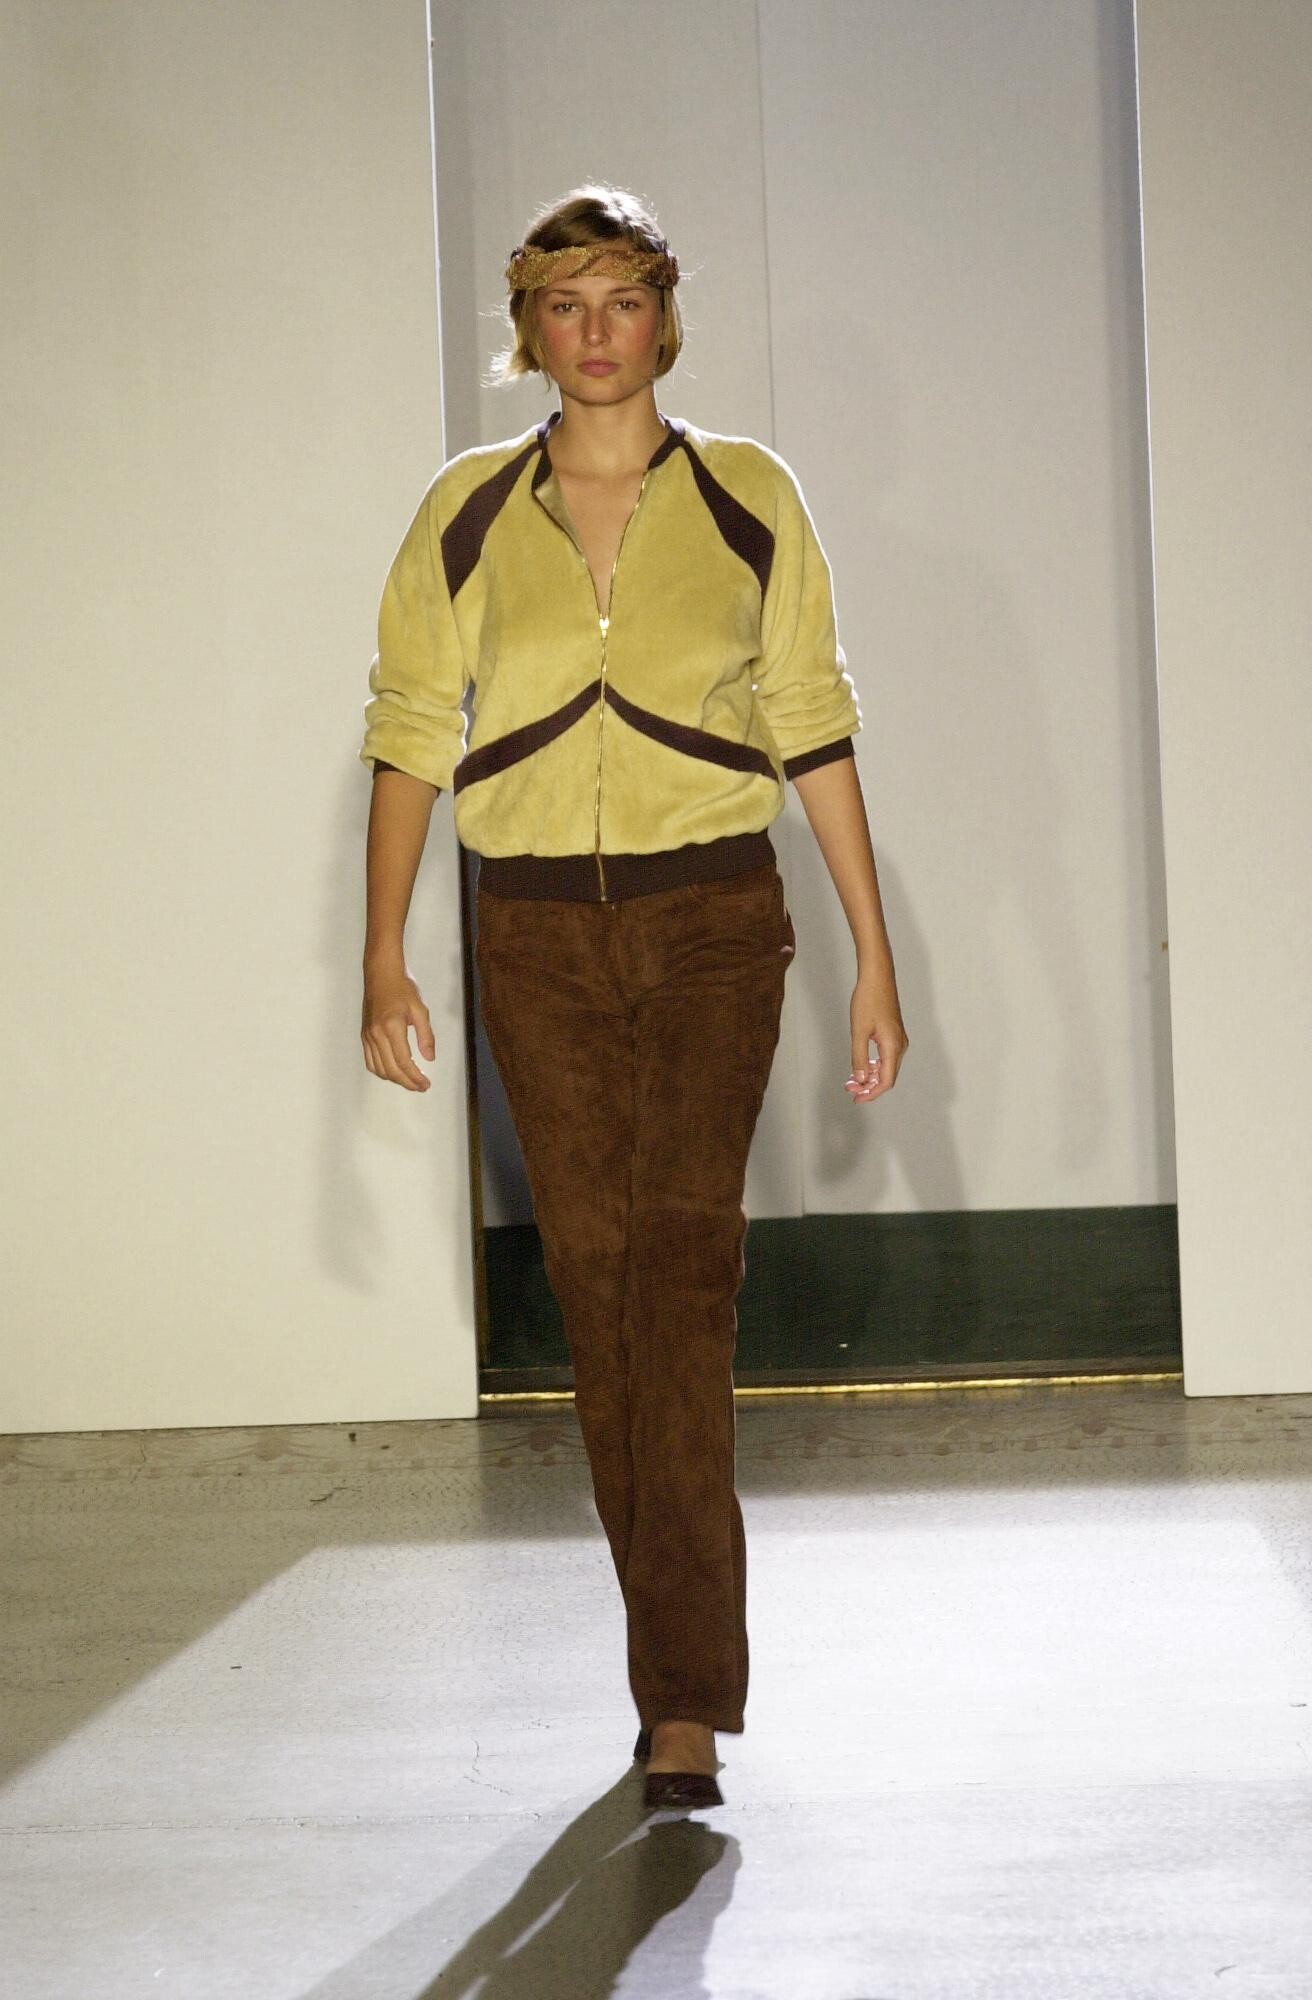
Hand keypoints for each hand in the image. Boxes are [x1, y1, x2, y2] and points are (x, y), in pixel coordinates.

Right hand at [361, 966, 434, 1090]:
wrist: (381, 974)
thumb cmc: (402, 988)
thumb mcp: (420, 1010)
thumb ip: (426, 1036)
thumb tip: (429, 1058)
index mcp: (392, 1027)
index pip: (404, 1062)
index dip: (415, 1077)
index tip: (426, 1084)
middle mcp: (377, 1034)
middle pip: (391, 1070)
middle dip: (407, 1082)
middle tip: (421, 1087)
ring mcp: (368, 1036)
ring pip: (379, 1068)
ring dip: (394, 1079)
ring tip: (410, 1081)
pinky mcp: (364, 1035)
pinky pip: (370, 1061)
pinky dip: (381, 1071)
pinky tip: (393, 1072)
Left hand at [845, 974, 907, 1103]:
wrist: (877, 976)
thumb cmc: (868, 1000)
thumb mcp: (858, 1031)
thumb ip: (858, 1058)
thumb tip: (860, 1080)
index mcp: (893, 1046)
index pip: (886, 1081)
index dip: (872, 1093)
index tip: (856, 1099)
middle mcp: (899, 1045)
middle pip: (887, 1077)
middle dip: (868, 1087)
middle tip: (848, 1090)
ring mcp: (898, 1040)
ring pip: (886, 1068)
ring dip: (869, 1077)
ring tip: (851, 1081)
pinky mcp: (893, 1034)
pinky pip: (885, 1058)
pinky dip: (873, 1066)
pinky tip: (860, 1067)